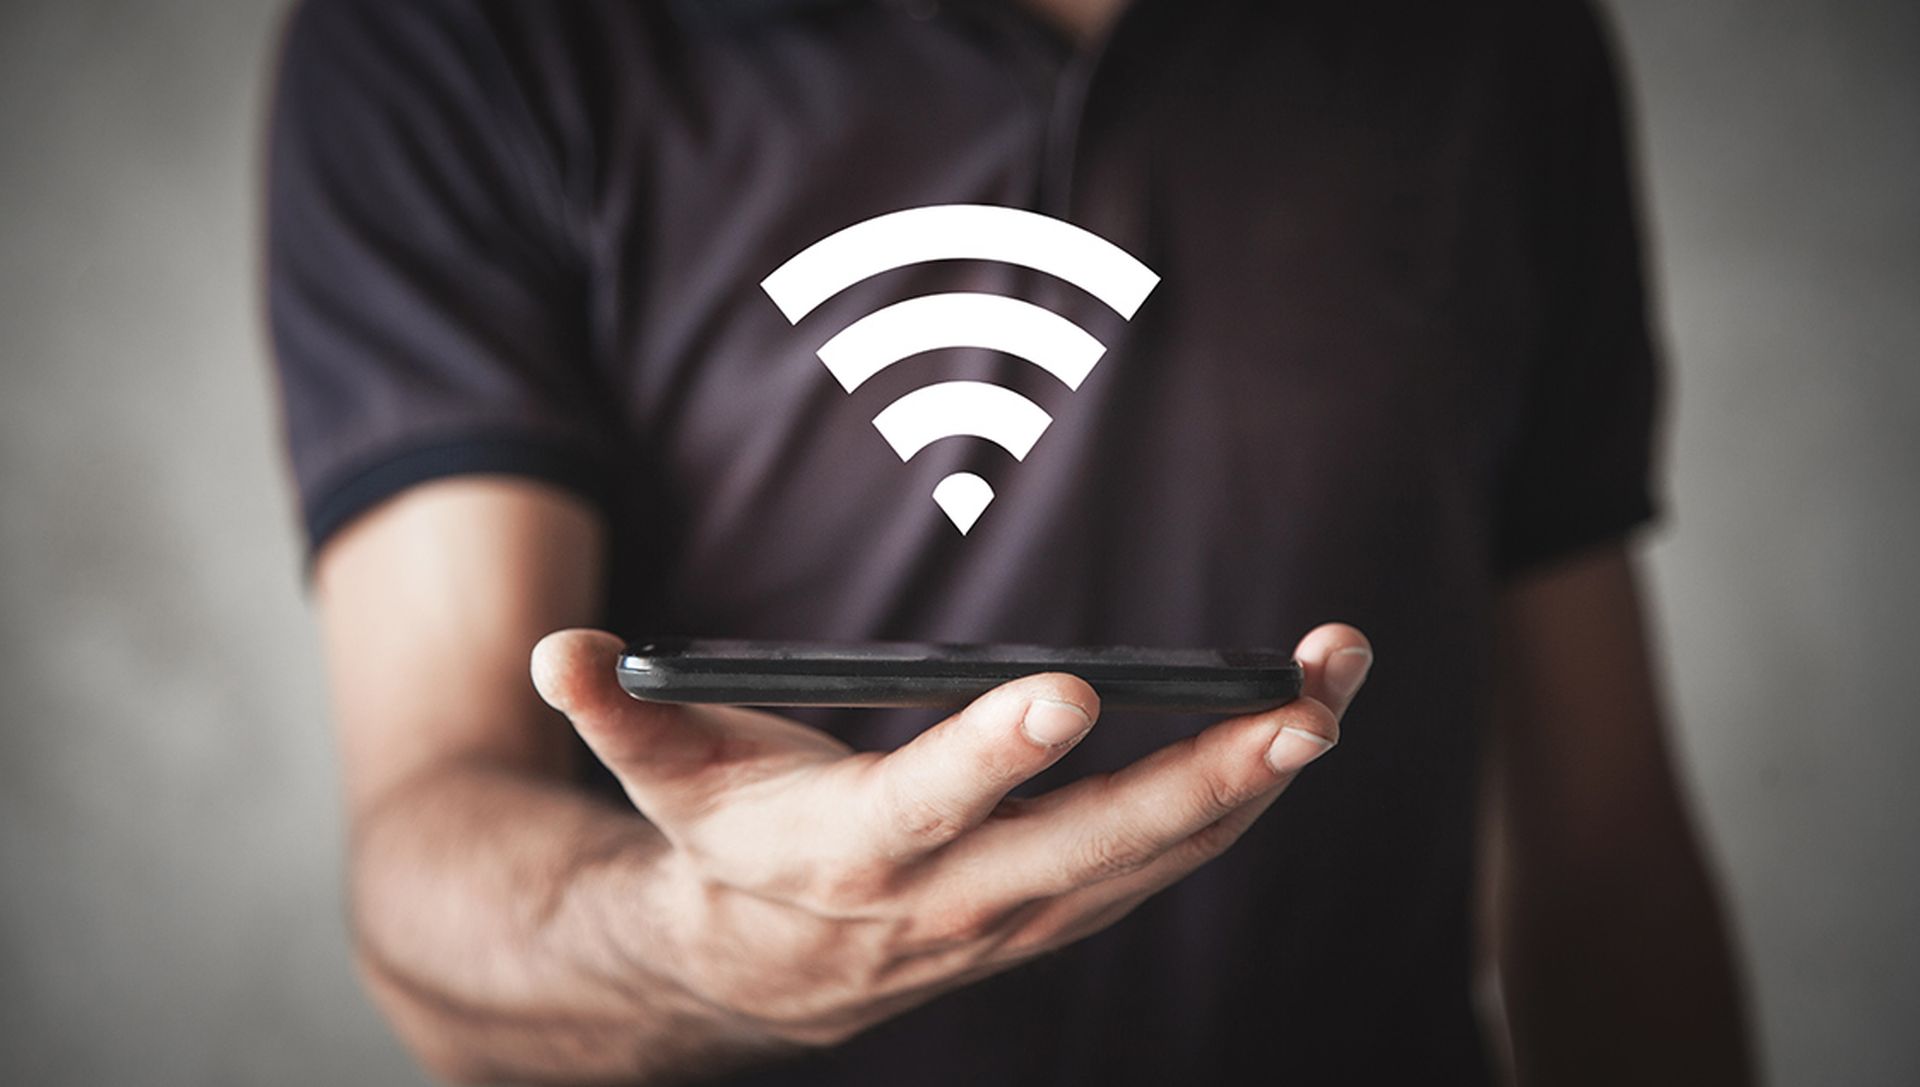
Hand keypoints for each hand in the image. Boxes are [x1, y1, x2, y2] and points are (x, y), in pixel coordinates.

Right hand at [531, 625, 1371, 1046]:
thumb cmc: (717, 839)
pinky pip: (1163, 860)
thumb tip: (558, 650)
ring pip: (1152, 857)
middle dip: (1198, 782)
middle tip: (1297, 712)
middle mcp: (949, 900)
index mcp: (850, 854)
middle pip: (1088, 847)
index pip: (928, 804)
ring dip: (1249, 777)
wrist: (751, 973)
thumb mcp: (660, 775)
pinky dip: (1235, 796)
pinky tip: (1293, 727)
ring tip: (1330, 685)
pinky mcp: (1060, 908)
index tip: (1067, 690)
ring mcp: (1018, 916)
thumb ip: (617, 709)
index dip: (991, 755)